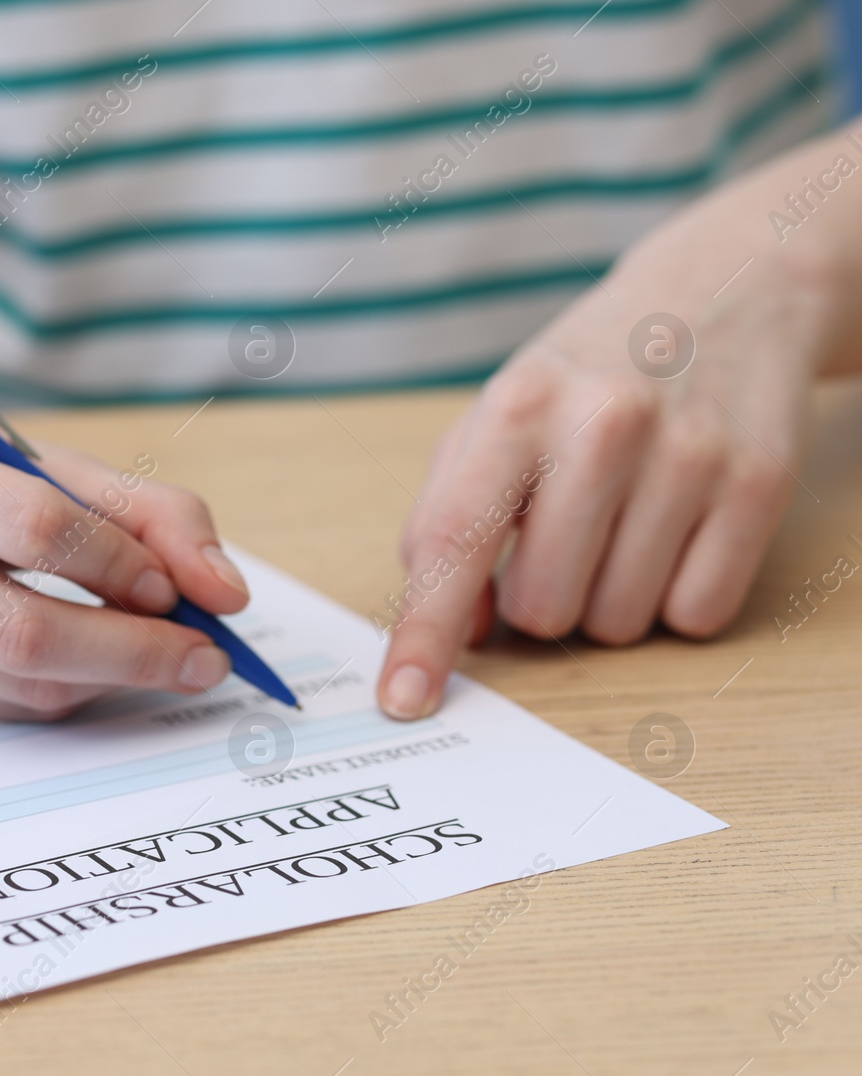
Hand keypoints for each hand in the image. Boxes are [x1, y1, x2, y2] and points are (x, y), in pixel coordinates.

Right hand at [0, 425, 251, 718]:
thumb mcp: (35, 458)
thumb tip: (225, 594)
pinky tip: (87, 660)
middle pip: (24, 632)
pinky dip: (67, 688)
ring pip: (21, 684)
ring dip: (111, 676)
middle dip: (135, 651)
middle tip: (205, 654)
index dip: (124, 564)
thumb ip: (144, 511)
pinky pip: (3, 706)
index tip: (181, 585)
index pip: (37, 528)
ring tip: (155, 650)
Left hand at [376, 146, 847, 719]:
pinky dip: (676, 596)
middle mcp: (602, 427)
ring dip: (608, 599)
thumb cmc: (585, 375)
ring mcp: (689, 455)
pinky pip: (696, 615)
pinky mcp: (760, 485)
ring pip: (619, 624)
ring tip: (620, 522)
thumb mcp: (495, 420)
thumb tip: (455, 626)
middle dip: (541, 598)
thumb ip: (448, 517)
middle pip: (544, 610)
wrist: (722, 290)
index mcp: (516, 408)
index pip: (451, 544)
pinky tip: (675, 530)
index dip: (423, 635)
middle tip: (562, 535)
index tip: (403, 699)